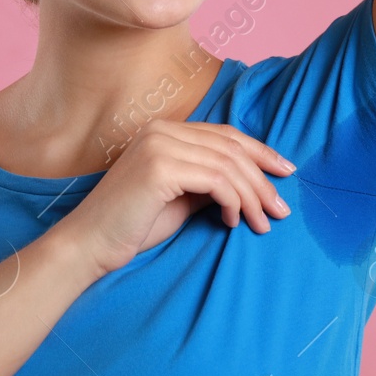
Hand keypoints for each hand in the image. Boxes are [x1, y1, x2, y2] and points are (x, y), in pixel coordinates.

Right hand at [57, 118, 295, 278]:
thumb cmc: (132, 226)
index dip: (260, 151)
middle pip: (231, 147)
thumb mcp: (179, 198)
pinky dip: (233, 202)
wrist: (89, 245)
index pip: (224, 134)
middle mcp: (162, 130)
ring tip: (263, 223)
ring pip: (228, 165)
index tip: (285, 173)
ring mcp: (159, 145)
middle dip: (263, 179)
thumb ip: (208, 183)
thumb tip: (250, 184)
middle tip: (281, 210)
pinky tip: (232, 222)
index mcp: (164, 131)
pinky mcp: (159, 167)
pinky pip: (216, 181)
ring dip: (253, 197)